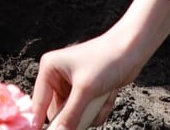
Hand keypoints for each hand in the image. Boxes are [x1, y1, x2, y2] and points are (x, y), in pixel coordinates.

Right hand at [32, 30, 147, 128]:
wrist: (131, 49)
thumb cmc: (106, 60)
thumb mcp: (85, 90)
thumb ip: (70, 115)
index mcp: (49, 69)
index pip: (39, 102)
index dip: (38, 120)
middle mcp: (58, 76)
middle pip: (58, 112)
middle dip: (77, 116)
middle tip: (87, 111)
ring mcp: (73, 85)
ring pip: (75, 114)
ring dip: (91, 112)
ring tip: (102, 97)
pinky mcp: (87, 91)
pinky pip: (87, 112)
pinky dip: (99, 109)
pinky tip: (108, 95)